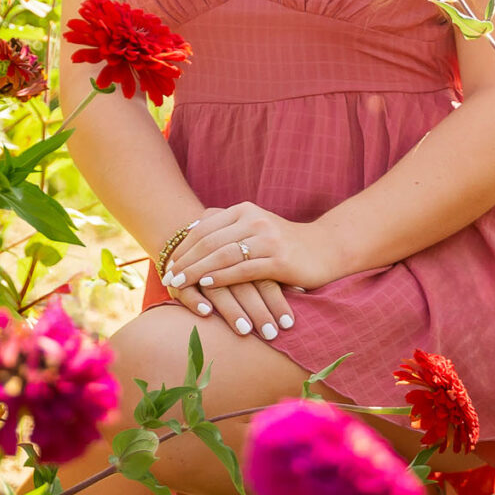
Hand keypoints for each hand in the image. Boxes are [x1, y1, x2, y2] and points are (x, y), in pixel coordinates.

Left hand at [164, 204, 339, 341]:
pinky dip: (221, 276)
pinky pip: (243, 269)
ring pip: (222, 255)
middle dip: (185, 260)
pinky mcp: (279, 259)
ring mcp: (267, 238)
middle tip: (167, 277)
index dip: (183, 246)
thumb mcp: (256, 227)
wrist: (327, 248)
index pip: (205, 228)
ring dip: (197, 270)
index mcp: (244, 210)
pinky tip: (206, 285)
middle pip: (209, 241)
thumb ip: (228, 226)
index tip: (167, 262)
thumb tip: (194, 228)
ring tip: (180, 283)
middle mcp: (254, 220)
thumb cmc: (286, 242)